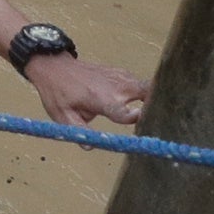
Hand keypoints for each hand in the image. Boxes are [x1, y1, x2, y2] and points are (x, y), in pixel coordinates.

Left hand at [27, 51, 149, 128]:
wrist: (54, 66)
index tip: (144, 127)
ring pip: (148, 87)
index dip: (138, 121)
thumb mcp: (63, 115)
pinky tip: (145, 103)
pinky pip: (141, 83)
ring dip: (153, 100)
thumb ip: (79, 131)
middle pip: (149, 95)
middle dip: (156, 108)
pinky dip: (146, 93)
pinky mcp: (121, 73)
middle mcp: (116, 87)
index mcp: (102, 100)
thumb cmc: (58, 92)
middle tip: (159, 122)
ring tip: (155, 114)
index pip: (128, 114)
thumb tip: (90, 146)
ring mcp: (120, 77)